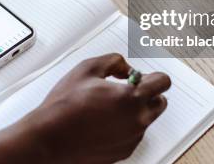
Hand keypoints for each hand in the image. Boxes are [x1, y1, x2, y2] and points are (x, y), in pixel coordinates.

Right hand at [0, 54, 170, 163]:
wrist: (50, 138)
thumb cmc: (65, 107)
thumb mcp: (88, 68)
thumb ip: (115, 61)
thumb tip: (125, 67)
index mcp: (132, 97)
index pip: (163, 82)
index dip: (153, 76)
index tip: (144, 76)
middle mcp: (137, 120)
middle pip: (159, 102)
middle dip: (147, 93)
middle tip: (126, 90)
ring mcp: (132, 138)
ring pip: (145, 119)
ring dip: (134, 111)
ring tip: (107, 107)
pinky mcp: (124, 151)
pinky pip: (133, 134)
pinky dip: (124, 127)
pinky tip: (103, 122)